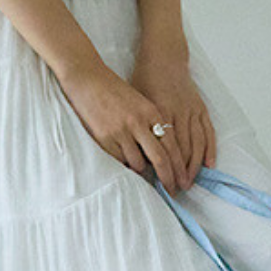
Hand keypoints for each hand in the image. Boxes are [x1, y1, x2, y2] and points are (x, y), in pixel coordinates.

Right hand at [55, 59, 192, 192]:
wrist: (88, 79)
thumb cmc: (115, 91)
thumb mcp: (140, 103)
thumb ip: (153, 124)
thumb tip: (162, 153)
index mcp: (152, 112)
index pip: (172, 145)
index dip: (179, 167)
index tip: (182, 180)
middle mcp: (139, 123)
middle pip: (160, 159)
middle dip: (168, 178)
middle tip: (173, 191)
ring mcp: (121, 131)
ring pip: (139, 163)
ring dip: (143, 171)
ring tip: (145, 176)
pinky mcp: (105, 138)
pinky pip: (120, 160)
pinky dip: (126, 165)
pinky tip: (127, 164)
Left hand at [127, 49, 217, 190]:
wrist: (164, 56)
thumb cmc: (144, 78)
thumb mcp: (135, 101)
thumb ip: (136, 125)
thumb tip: (131, 153)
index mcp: (160, 113)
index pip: (165, 148)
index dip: (166, 169)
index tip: (164, 185)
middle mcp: (179, 113)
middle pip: (182, 150)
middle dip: (180, 173)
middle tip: (177, 191)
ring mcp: (192, 111)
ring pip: (196, 144)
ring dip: (194, 166)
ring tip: (190, 183)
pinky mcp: (200, 108)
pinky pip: (208, 132)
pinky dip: (209, 149)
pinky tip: (209, 165)